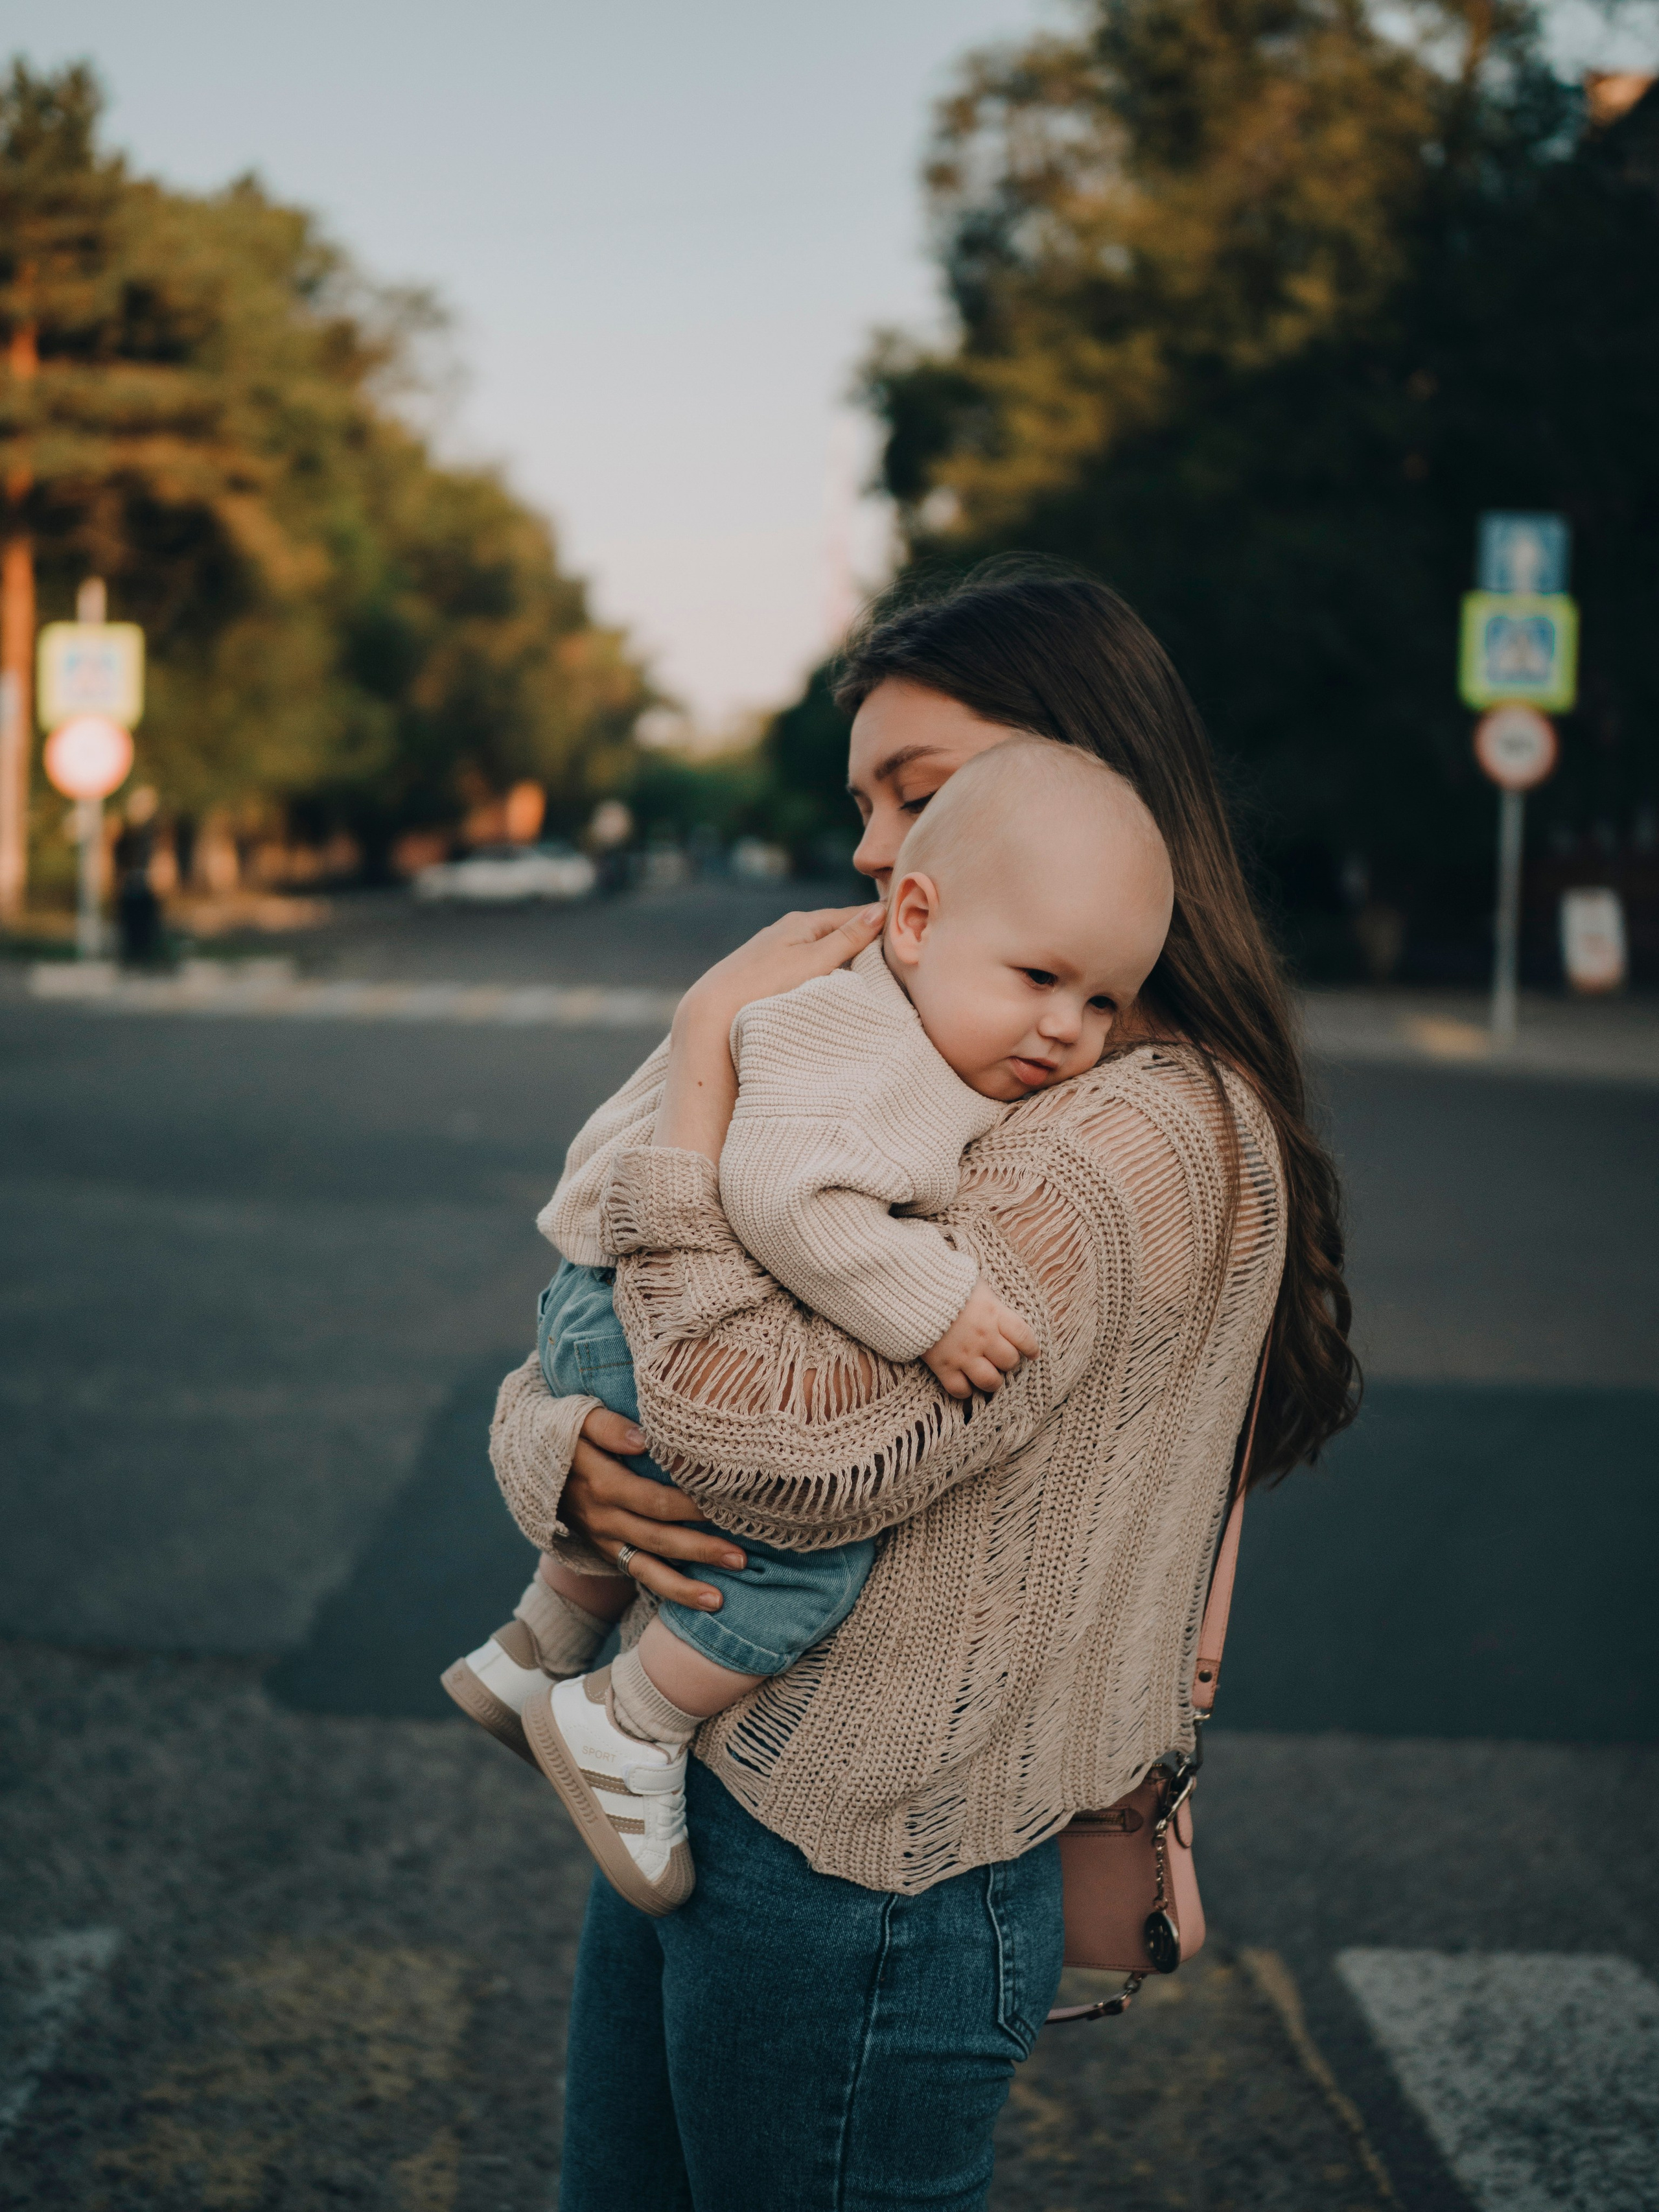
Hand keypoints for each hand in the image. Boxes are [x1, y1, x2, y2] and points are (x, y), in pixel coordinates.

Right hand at [562, 1406, 746, 1609]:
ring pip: (647, 1569)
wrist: (528, 1462)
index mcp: (602, 1484)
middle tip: (741, 1558)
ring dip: (684, 1587)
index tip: (725, 1507)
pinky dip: (667, 1588)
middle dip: (700, 1550)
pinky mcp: (606, 1550)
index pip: (653, 1500)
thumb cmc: (565, 1431)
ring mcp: (603, 1539)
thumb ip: (608, 1426)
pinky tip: (697, 1599)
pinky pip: (638, 1574)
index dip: (689, 1506)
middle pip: (658, 1538)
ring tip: (719, 1600)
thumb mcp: (578, 1419)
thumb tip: (643, 1439)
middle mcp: (603, 1518)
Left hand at [676, 902, 886, 1040]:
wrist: (714, 1010)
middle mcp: (789, 931)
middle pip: (837, 931)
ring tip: (871, 971)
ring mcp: (777, 951)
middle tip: (896, 951)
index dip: (879, 922)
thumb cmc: (765, 984)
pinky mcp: (768, 972)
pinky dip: (824, 971)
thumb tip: (880, 909)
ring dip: (843, 958)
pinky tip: (831, 984)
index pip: (852, 915)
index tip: (906, 928)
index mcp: (803, 922)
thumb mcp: (814, 961)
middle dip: (863, 940)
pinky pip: (807, 966)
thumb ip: (848, 938)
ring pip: (821, 950)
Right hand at [922, 1283, 1040, 1399]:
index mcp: (994, 1314)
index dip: (1031, 1348)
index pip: (1024, 1336)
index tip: (1032, 1354)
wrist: (911, 1289)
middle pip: (1009, 1362)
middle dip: (1008, 1362)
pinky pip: (960, 1390)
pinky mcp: (943, 1365)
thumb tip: (999, 1310)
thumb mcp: (976, 1286)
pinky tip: (964, 1383)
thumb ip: (991, 1303)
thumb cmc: (946, 1283)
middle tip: (1000, 1359)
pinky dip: (964, 1391)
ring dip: (991, 1381)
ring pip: (990, 1381)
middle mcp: (983, 1337)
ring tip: (987, 1376)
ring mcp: (963, 1354)